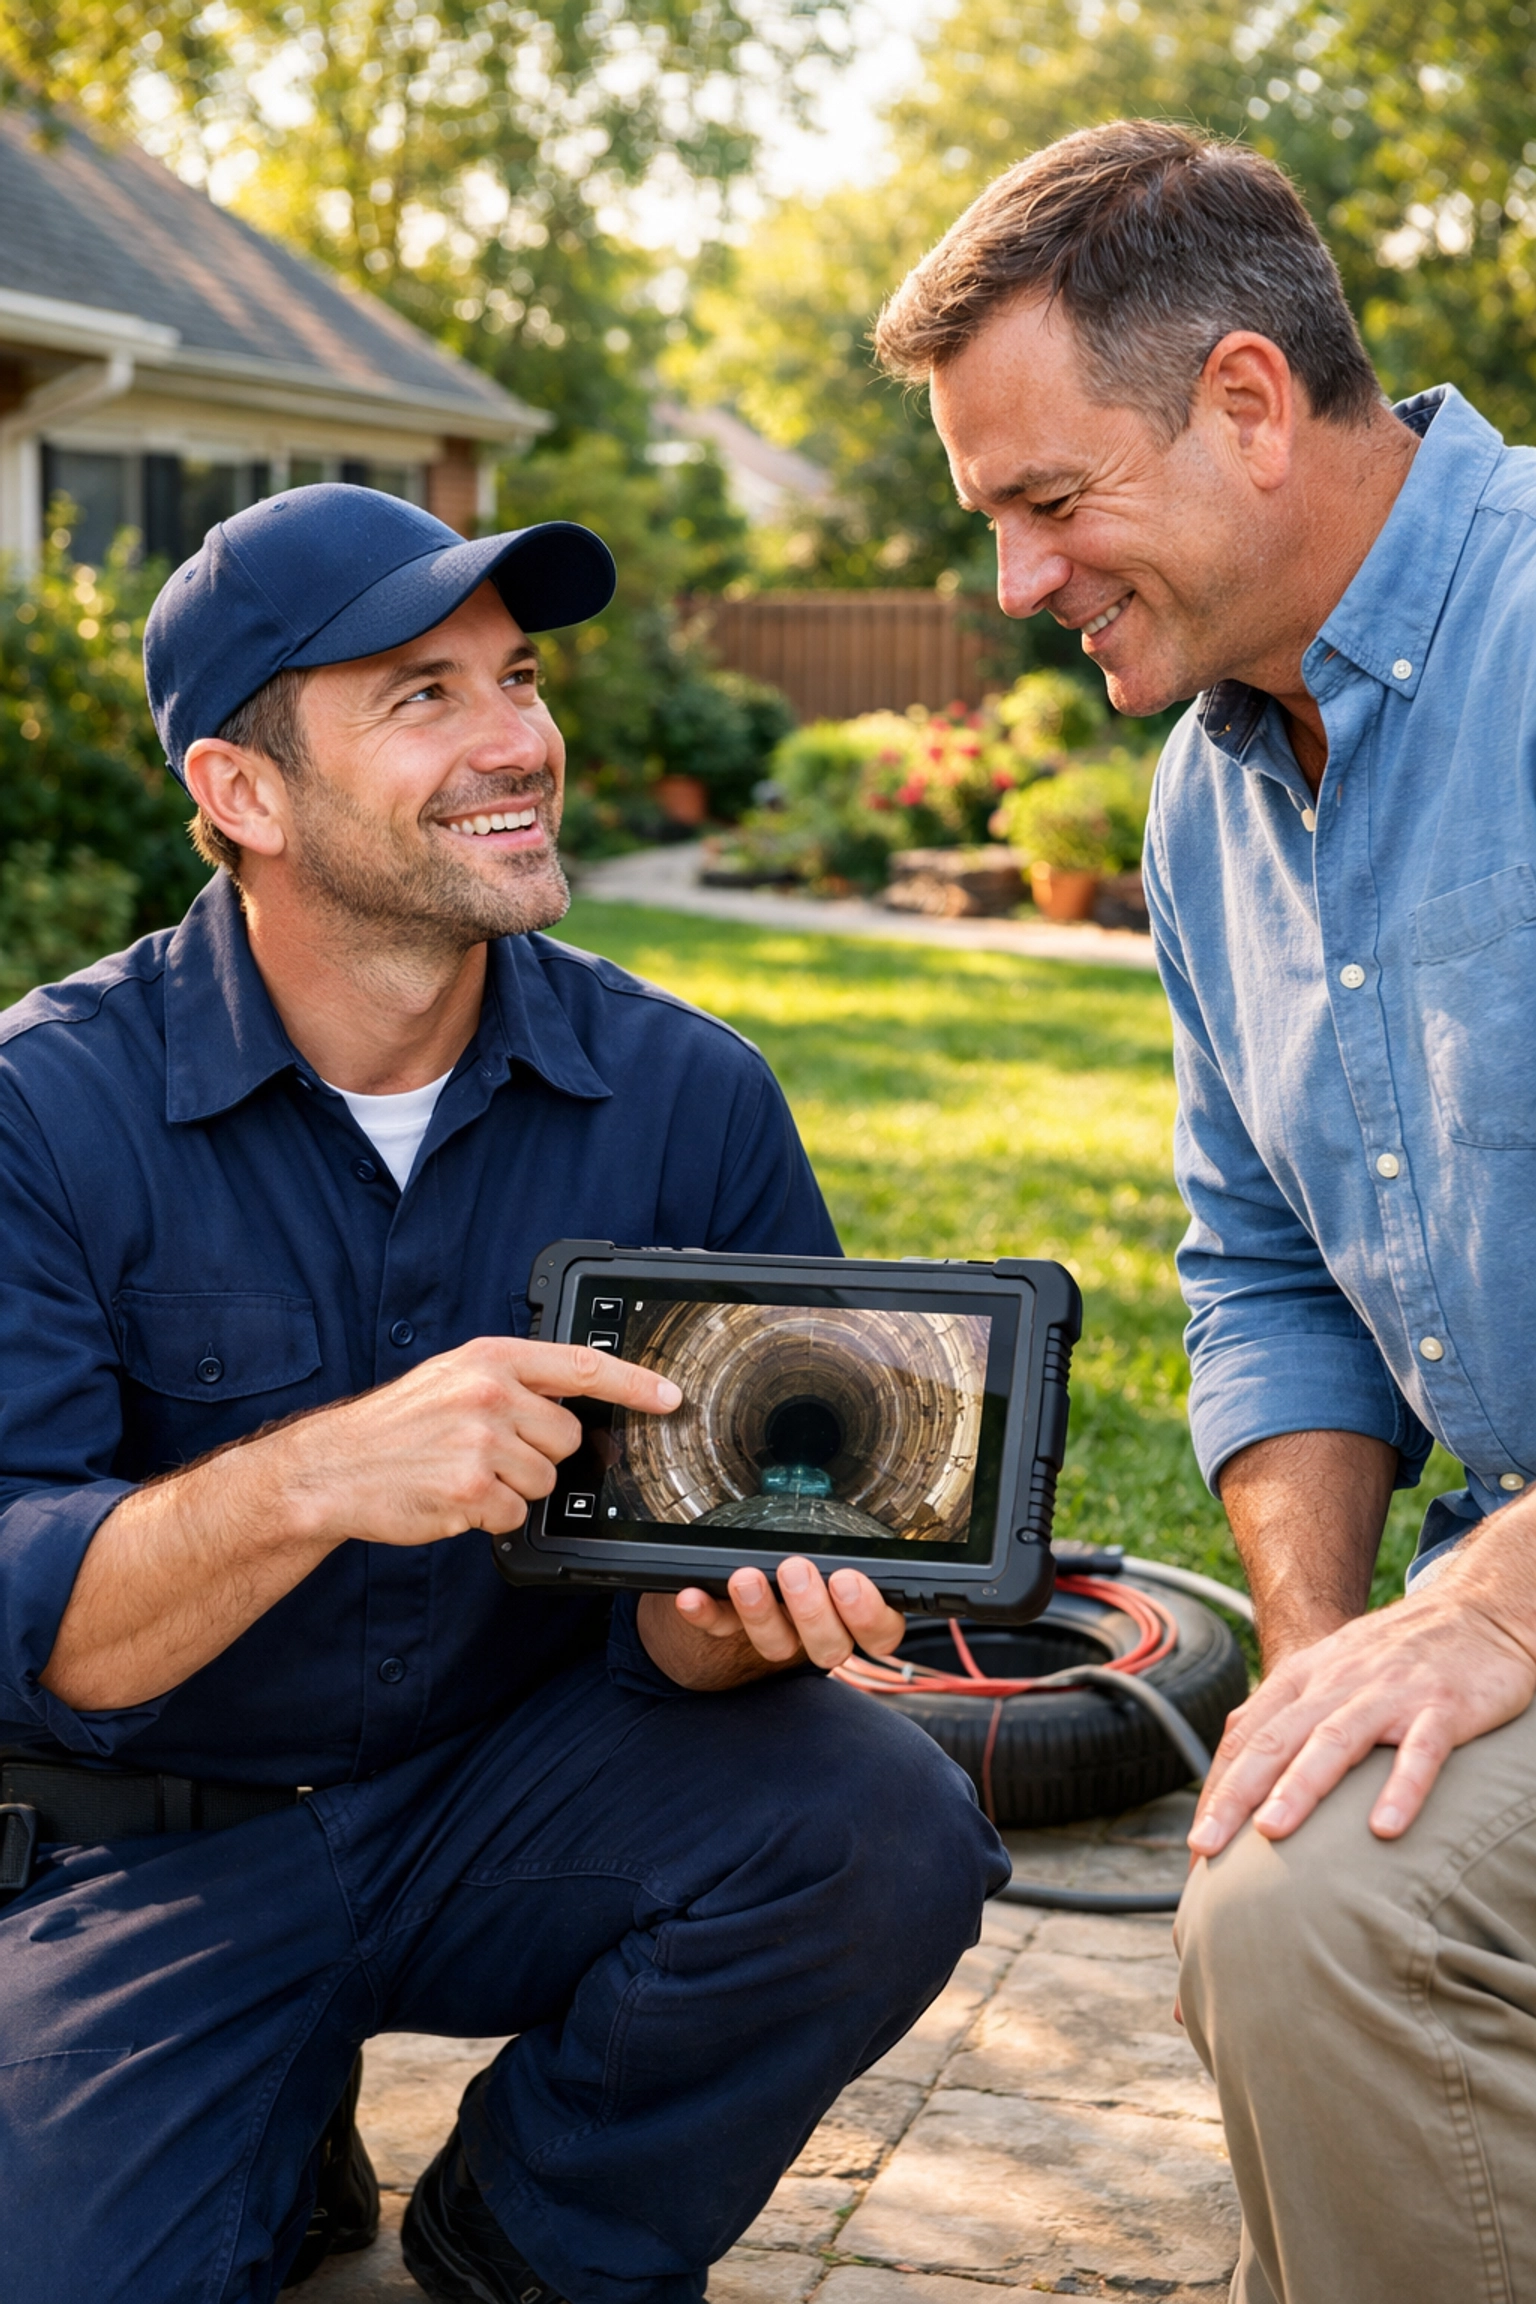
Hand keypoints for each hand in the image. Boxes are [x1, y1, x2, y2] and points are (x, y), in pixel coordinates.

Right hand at [269, 1337, 679, 1547]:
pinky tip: (454, 1499)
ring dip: (512, 1489)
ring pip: (545, 1482)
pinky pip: (514, 1514)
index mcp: (490, 1359)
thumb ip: (512, 1382)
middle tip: (488, 1452)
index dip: (635, 1385)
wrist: (333, 1468)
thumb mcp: (452, 1377)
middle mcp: (490, 1395)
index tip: (670, 1397)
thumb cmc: (396, 1426)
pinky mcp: (470, 1492)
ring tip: (464, 1474)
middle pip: (568, 1439)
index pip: (583, 1367)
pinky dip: (489, 1516)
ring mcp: (481, 1443)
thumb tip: (573, 1407)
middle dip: (538, 1455)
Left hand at [637, 1557, 906, 1691]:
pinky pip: (719, 1628)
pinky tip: (692, 1595)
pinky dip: (705, 1613)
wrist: (738, 1566)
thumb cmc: (801, 1540)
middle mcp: (819, 1630)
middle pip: (829, 1646)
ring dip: (761, 1614)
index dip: (869, 1614)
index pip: (881, 1631)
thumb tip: (855, 1497)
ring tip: (746, 1578)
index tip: (848, 1581)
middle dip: (812, 1611)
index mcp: (855, 1609)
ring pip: (777, 1646)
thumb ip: (842, 1536)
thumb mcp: (831, 1533)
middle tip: (796, 1571)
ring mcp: (776, 1634)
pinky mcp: (729, 1630)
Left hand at [1187, 1585, 1535, 1856]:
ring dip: (1300, 1787)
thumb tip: (1233, 1768)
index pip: (1246, 1736)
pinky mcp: (1444, 1707)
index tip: (1197, 1844)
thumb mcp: (1330, 1673)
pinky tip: (1385, 1827)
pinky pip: (1421, 1751)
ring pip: (1335, 1741)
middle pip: (1276, 1740)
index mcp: (1304, 1677)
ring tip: (1271, 1833)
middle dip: (1235, 1794)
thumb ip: (1285, 1715)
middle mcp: (1337, 1683)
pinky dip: (1402, 1788)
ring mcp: (1390, 1694)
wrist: (1475, 1610)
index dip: (1217, 1788)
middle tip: (1206, 1844)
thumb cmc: (1394, 1656)